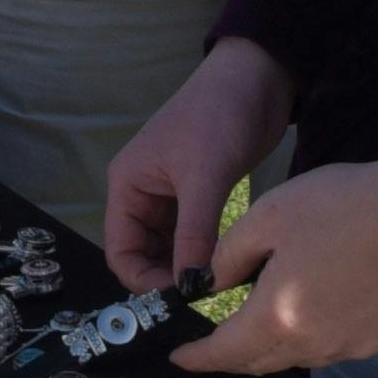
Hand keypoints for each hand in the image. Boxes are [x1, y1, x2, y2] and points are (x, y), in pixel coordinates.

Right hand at [103, 38, 296, 289]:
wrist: (257, 78)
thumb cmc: (218, 115)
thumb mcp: (204, 176)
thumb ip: (194, 233)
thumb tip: (191, 288)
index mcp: (128, 185)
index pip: (120, 252)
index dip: (143, 281)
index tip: (180, 299)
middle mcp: (143, 194)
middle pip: (142, 256)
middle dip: (165, 280)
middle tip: (201, 298)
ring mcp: (172, 197)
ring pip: (169, 251)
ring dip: (186, 269)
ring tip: (215, 286)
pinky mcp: (198, 197)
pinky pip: (192, 239)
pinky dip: (203, 255)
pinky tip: (224, 268)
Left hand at [167, 157, 377, 377]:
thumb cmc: (338, 207)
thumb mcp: (268, 217)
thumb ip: (229, 256)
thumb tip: (209, 285)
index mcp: (278, 317)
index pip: (225, 353)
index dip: (198, 358)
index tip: (178, 358)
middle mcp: (313, 346)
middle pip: (261, 361)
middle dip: (233, 354)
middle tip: (215, 341)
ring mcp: (352, 348)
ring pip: (298, 355)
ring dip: (275, 342)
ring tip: (267, 314)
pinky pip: (334, 345)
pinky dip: (314, 333)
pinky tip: (318, 304)